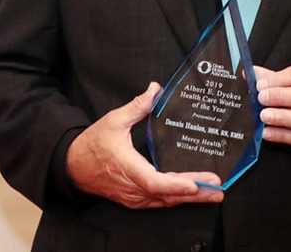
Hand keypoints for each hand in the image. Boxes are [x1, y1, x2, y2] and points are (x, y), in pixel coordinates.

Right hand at [65, 82, 224, 208]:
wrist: (72, 166)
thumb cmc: (92, 144)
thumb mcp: (114, 120)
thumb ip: (137, 106)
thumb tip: (155, 89)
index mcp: (128, 168)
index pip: (154, 182)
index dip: (175, 185)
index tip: (194, 185)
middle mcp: (133, 187)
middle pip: (167, 195)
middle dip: (195, 193)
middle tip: (218, 189)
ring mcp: (134, 196)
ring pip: (165, 201)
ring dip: (190, 199)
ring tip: (213, 193)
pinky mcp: (135, 199)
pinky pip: (159, 202)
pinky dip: (177, 199)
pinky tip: (193, 195)